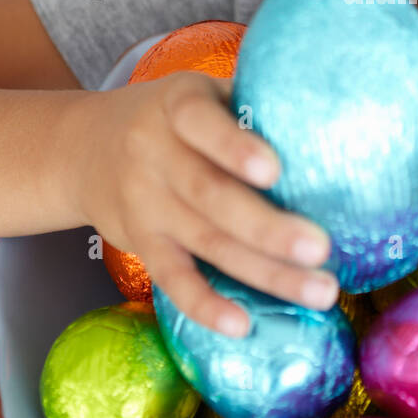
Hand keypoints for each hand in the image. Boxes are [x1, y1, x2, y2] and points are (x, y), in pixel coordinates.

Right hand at [71, 72, 337, 335]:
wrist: (83, 149)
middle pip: (211, 195)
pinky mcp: (141, 245)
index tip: (274, 170)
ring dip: (265, 272)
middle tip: (322, 248)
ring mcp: (146, 204)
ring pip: (207, 243)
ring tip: (321, 292)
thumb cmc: (170, 118)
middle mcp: (155, 155)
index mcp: (177, 107)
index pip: (201, 123)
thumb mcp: (200, 92)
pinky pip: (173, 279)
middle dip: (268, 226)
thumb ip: (252, 101)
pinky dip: (206, 305)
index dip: (235, 147)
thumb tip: (334, 107)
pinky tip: (243, 325)